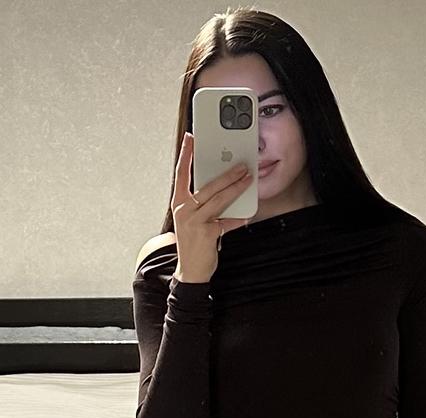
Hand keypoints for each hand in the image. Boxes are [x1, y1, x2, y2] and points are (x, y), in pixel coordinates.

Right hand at [170, 131, 254, 281]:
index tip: (191, 138)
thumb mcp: (193, 219)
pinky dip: (237, 219)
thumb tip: (223, 186)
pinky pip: (226, 222)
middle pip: (208, 186)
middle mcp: (184, 210)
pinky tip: (246, 215)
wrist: (190, 270)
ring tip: (247, 179)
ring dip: (235, 188)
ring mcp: (194, 221)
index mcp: (179, 203)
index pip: (181, 173)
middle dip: (226, 174)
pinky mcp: (207, 233)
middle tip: (241, 164)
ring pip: (219, 199)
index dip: (186, 155)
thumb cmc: (193, 242)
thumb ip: (203, 203)